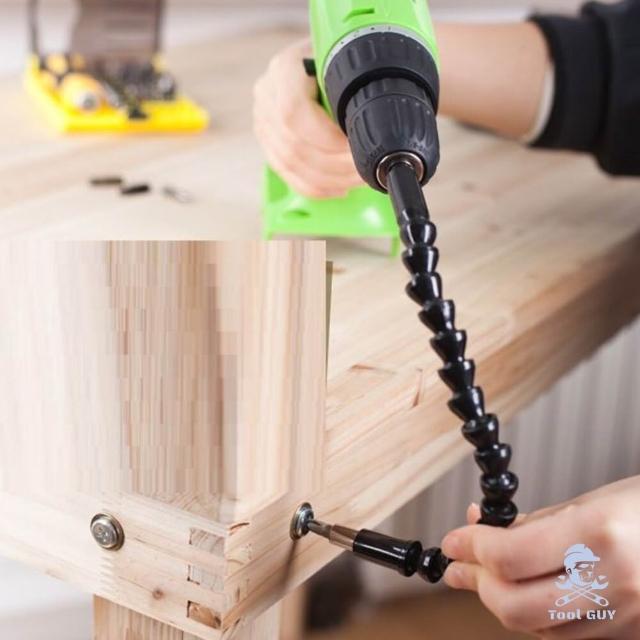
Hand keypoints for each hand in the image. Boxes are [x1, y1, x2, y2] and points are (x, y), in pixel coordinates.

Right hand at [253, 38, 361, 198]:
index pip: (293, 112)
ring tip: (359, 178)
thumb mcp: (347, 60)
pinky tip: (340, 188)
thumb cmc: (340, 58)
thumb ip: (352, 82)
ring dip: (330, 179)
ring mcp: (264, 122)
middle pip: (294, 146)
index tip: (353, 145)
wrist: (321, 59)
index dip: (325, 137)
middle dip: (335, 164)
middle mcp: (267, 96)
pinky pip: (289, 176)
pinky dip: (317, 188)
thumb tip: (374, 116)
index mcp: (285, 69)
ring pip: (292, 165)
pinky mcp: (269, 144)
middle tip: (365, 168)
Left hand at [442, 476, 639, 637]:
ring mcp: (626, 618)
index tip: (452, 541)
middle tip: (461, 564)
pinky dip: (536, 615)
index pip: (511, 556)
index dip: (471, 548)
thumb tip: (481, 530)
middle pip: (515, 607)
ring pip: (537, 627)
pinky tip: (529, 590)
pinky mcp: (630, 636)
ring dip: (502, 600)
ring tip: (489, 574)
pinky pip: (566, 636)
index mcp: (599, 536)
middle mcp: (613, 583)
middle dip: (478, 585)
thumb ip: (533, 522)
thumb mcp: (590, 501)